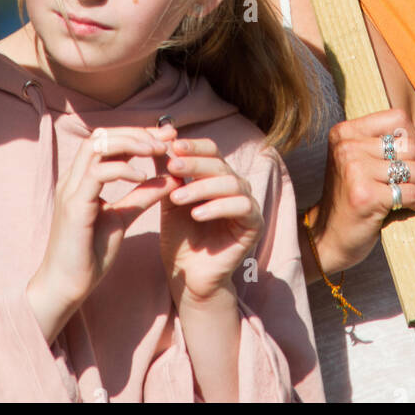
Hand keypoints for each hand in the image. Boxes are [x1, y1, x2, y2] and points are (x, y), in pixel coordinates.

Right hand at [27, 125, 173, 343]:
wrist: (65, 288)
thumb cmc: (89, 255)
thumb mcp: (122, 219)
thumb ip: (141, 197)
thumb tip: (170, 179)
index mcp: (81, 180)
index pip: (106, 141)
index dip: (136, 134)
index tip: (166, 136)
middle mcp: (72, 179)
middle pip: (101, 135)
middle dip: (136, 132)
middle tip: (167, 138)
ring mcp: (71, 190)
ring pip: (97, 146)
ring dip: (131, 143)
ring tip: (157, 151)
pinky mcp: (74, 206)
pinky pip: (97, 173)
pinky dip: (122, 168)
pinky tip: (143, 176)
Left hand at [159, 133, 263, 306]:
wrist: (188, 276)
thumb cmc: (180, 237)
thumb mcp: (169, 199)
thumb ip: (167, 171)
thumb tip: (160, 138)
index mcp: (218, 176)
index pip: (212, 150)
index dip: (194, 146)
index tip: (171, 146)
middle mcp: (236, 185)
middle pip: (220, 163)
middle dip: (194, 164)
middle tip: (171, 167)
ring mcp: (248, 203)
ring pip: (230, 182)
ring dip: (201, 187)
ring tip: (177, 199)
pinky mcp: (255, 224)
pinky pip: (241, 206)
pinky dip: (218, 207)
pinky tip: (197, 214)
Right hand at [309, 108, 414, 273]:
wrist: (328, 236)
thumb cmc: (350, 198)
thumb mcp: (357, 160)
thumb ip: (381, 144)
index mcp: (345, 133)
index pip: (398, 118)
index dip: (412, 137)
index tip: (409, 157)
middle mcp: (347, 147)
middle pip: (411, 145)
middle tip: (414, 182)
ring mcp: (355, 171)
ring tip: (414, 196)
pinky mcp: (367, 196)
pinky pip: (412, 194)